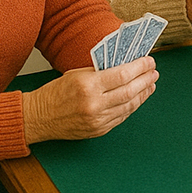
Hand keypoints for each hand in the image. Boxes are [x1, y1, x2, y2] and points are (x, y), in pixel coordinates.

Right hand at [22, 56, 158, 142]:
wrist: (37, 118)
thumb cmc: (54, 93)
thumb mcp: (76, 74)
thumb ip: (101, 71)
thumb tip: (126, 65)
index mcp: (88, 86)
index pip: (123, 75)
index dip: (140, 67)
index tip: (149, 61)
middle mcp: (94, 104)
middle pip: (130, 91)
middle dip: (146, 80)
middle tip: (154, 72)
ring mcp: (97, 120)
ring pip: (129, 106)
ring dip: (143, 94)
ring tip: (151, 85)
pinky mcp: (98, 130)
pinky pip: (121, 117)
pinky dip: (132, 106)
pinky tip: (138, 98)